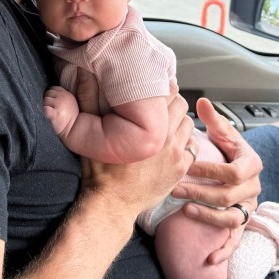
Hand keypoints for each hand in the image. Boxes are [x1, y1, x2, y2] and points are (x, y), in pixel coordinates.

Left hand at [43, 85, 78, 136]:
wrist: (74, 130)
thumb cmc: (71, 117)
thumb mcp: (71, 102)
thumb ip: (62, 96)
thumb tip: (50, 93)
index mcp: (66, 94)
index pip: (53, 88)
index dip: (51, 95)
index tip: (52, 102)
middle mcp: (62, 97)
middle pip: (47, 93)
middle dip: (47, 101)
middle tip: (52, 109)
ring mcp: (58, 105)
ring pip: (45, 101)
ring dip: (46, 107)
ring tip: (52, 114)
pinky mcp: (54, 114)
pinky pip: (45, 109)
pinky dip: (45, 113)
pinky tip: (50, 117)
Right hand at [80, 91, 192, 220]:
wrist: (111, 204)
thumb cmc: (100, 171)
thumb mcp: (91, 131)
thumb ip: (89, 100)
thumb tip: (85, 73)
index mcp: (149, 125)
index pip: (168, 91)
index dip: (160, 86)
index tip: (152, 87)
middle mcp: (167, 138)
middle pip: (181, 105)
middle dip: (171, 102)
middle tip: (157, 104)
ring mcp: (177, 155)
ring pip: (188, 124)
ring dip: (179, 120)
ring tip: (164, 122)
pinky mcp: (180, 170)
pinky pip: (193, 146)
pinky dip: (185, 140)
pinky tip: (171, 142)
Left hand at [172, 98, 261, 263]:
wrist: (240, 168)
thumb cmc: (228, 150)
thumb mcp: (224, 133)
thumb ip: (214, 120)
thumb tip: (201, 102)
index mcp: (251, 164)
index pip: (234, 172)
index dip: (211, 170)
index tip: (188, 166)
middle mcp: (253, 188)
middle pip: (229, 195)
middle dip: (201, 192)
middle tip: (176, 188)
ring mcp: (249, 207)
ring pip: (232, 218)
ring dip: (208, 216)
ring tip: (184, 210)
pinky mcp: (243, 223)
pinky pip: (236, 239)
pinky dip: (225, 250)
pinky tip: (211, 259)